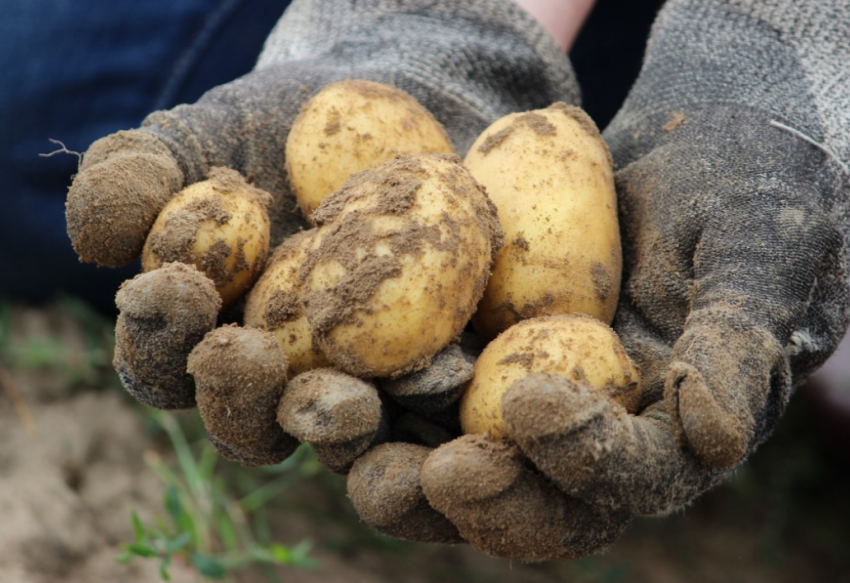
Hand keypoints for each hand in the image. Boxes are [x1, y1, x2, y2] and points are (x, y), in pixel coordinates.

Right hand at [70, 2, 574, 468]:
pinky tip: (446, 374)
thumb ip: (138, 179)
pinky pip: (432, 409)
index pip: (164, 360)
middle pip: (249, 425)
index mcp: (206, 339)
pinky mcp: (433, 378)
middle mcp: (279, 382)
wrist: (398, 119)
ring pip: (340, 438)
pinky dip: (432, 404)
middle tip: (253, 357)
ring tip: (350, 402)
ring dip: (338, 429)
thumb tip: (96, 240)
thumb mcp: (203, 137)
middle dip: (243, 400)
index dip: (160, 334)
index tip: (180, 285)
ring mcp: (358, 388)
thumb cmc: (282, 129)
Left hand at [347, 0, 849, 559]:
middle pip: (519, 502)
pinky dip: (351, 381)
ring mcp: (504, 407)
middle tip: (422, 474)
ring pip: (438, 462)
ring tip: (332, 421)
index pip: (622, 478)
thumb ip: (738, 342)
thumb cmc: (739, 202)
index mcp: (657, 440)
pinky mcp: (449, 361)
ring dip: (382, 458)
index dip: (581, 457)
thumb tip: (716, 434)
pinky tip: (302, 356)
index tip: (534, 402)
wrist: (679, 158)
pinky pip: (396, 388)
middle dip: (470, 496)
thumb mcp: (758, 257)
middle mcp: (573, 443)